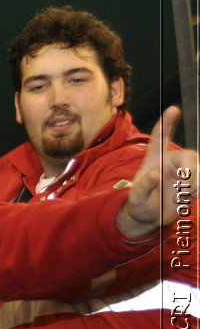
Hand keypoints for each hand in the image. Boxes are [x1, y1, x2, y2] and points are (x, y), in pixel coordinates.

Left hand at [116, 107, 198, 240]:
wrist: (149, 219)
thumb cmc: (139, 205)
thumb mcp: (135, 199)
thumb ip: (142, 187)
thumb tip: (155, 175)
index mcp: (154, 159)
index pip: (160, 137)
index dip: (167, 122)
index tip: (173, 109)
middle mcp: (170, 161)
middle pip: (189, 155)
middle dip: (191, 171)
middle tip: (184, 188)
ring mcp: (183, 171)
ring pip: (199, 168)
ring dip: (195, 183)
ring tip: (183, 196)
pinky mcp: (193, 182)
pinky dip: (199, 189)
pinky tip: (190, 196)